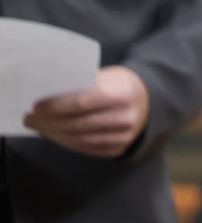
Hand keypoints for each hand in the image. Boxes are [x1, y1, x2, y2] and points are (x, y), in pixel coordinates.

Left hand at [25, 65, 149, 157]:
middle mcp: (124, 117)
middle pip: (77, 124)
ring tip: (38, 127)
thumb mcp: (107, 76)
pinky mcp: (118, 148)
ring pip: (79, 139)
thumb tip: (48, 96)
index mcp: (121, 93)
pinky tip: (55, 134)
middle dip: (48, 122)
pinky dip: (66, 142)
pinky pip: (86, 148)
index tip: (36, 106)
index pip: (81, 103)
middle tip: (29, 119)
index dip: (55, 107)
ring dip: (53, 134)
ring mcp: (123, 136)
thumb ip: (83, 85)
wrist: (149, 100)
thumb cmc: (121, 85)